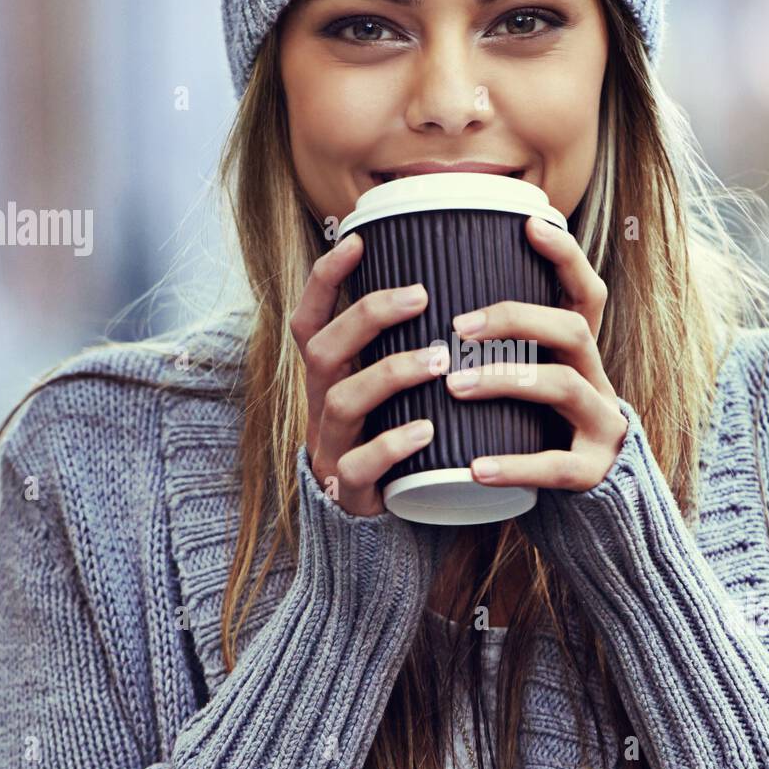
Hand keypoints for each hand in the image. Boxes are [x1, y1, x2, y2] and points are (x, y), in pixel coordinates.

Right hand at [290, 232, 450, 516]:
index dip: (326, 279)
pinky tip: (424, 431)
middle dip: (368, 316)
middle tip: (420, 296)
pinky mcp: (350, 491)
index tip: (357, 239)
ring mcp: (332, 447)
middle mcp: (322, 404)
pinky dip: (390, 444)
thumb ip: (411, 348)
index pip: (311, 318)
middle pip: (322, 350)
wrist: (379, 529)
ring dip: (389, 372)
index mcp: (331, 376)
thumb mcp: (393, 392)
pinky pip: (358, 465)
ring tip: (437, 361)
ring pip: (342, 401)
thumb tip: (457, 287)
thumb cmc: (398, 441)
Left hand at [444, 215, 628, 491]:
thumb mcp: (527, 381)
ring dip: (507, 379)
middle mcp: (598, 380)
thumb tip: (428, 296)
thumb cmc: (536, 429)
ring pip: (564, 387)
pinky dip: (515, 466)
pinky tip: (475, 468)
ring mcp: (600, 425)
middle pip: (572, 330)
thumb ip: (500, 349)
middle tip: (458, 327)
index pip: (587, 293)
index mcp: (580, 355)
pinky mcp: (591, 471)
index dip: (565, 256)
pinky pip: (558, 466)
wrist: (586, 501)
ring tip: (455, 386)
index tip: (529, 224)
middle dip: (517, 319)